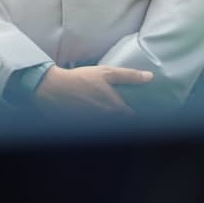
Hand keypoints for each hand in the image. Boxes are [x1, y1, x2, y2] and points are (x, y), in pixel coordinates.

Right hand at [33, 65, 152, 116]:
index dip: (136, 112)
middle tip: (121, 110)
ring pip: (109, 127)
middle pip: (122, 123)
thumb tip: (150, 77)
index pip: (134, 117)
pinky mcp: (84, 128)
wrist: (53, 89)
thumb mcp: (106, 73)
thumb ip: (129, 76)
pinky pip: (96, 129)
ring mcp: (96, 126)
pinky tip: (92, 116)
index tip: (136, 107)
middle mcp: (108, 120)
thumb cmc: (81, 79)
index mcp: (116, 108)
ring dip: (110, 122)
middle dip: (123, 118)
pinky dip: (97, 125)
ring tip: (105, 112)